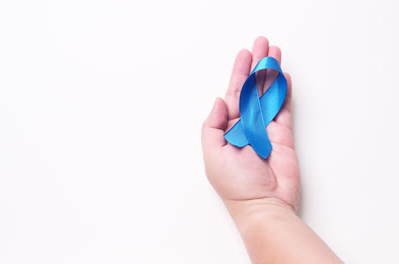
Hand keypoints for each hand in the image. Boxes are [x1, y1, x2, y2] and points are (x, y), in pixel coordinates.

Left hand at [201, 37, 299, 211]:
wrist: (263, 205)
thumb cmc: (235, 185)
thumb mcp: (213, 154)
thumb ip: (213, 125)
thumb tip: (219, 100)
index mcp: (227, 128)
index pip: (233, 95)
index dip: (239, 74)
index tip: (245, 55)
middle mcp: (246, 125)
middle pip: (252, 89)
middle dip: (257, 66)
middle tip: (262, 44)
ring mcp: (265, 129)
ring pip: (268, 95)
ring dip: (271, 74)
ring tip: (275, 54)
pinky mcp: (282, 136)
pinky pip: (283, 109)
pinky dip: (283, 93)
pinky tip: (283, 78)